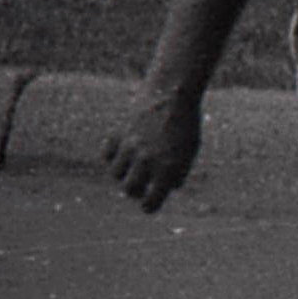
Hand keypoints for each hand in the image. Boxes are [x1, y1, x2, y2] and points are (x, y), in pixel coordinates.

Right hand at [103, 87, 202, 212]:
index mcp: (168, 168)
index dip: (150, 206)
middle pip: (129, 190)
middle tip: (143, 181)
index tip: (150, 202)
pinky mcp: (119, 134)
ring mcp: (131, 147)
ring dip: (124, 173)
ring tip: (134, 163)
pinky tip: (124, 149)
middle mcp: (147, 160)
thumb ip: (180, 171)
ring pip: (116, 174)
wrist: (173, 93)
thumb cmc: (185, 123)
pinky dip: (113, 155)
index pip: (150, 203)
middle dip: (136, 190)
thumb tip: (169, 188)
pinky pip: (107, 155)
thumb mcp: (190, 149)